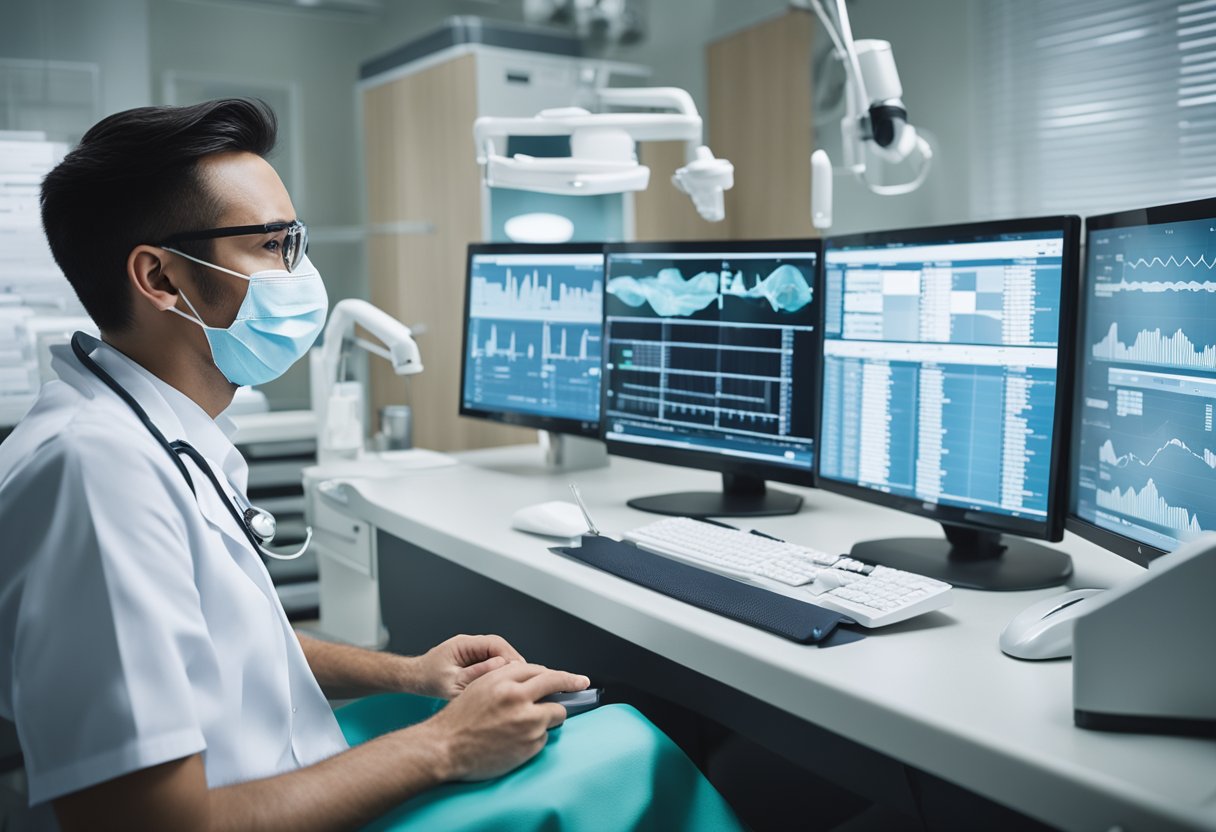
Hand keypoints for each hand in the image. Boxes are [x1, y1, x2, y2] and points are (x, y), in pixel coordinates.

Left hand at [412, 634, 525, 699]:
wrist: (414, 679)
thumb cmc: (428, 680)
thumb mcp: (450, 682)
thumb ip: (475, 674)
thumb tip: (499, 665)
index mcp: (463, 644)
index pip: (495, 643)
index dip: (511, 656)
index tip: (522, 670)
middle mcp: (469, 644)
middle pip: (500, 648)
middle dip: (513, 662)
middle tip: (525, 679)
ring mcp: (471, 651)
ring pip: (497, 655)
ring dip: (507, 668)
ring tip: (517, 683)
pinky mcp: (472, 660)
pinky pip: (491, 662)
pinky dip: (499, 673)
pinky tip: (504, 685)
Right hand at [423, 662, 589, 780]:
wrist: (445, 748)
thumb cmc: (458, 720)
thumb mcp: (479, 686)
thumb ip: (506, 677)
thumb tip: (535, 676)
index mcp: (503, 680)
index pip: (539, 670)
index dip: (556, 673)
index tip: (571, 676)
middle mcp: (517, 697)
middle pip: (556, 684)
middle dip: (572, 683)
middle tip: (582, 684)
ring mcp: (526, 722)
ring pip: (555, 714)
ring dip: (547, 717)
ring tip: (525, 725)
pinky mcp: (530, 744)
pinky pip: (544, 737)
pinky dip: (535, 738)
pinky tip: (515, 741)